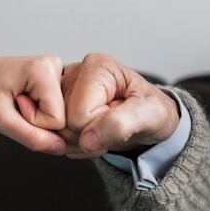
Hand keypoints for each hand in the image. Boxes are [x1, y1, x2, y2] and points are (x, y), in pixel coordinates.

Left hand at [0, 55, 66, 154]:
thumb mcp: (0, 120)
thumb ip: (32, 137)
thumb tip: (61, 148)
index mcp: (44, 68)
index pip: (58, 119)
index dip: (33, 122)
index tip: (12, 106)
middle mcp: (54, 65)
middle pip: (62, 116)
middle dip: (36, 120)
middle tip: (13, 104)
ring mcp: (54, 71)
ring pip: (59, 114)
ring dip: (36, 116)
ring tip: (14, 101)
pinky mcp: (52, 78)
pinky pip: (54, 108)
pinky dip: (37, 111)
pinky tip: (20, 100)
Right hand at [60, 53, 179, 158]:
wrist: (151, 119)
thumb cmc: (152, 111)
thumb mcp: (149, 115)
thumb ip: (119, 125)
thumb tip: (87, 139)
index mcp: (97, 67)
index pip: (77, 115)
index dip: (98, 128)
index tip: (118, 121)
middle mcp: (76, 73)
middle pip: (63, 123)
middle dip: (88, 137)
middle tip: (112, 129)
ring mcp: (65, 89)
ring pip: (57, 131)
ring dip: (83, 142)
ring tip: (105, 130)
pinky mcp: (60, 104)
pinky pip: (57, 135)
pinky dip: (77, 143)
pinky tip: (94, 132)